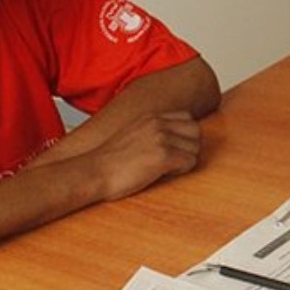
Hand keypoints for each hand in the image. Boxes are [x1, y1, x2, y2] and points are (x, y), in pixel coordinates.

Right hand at [78, 111, 202, 199]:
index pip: (187, 117)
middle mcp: (158, 124)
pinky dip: (182, 170)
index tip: (176, 147)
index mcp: (150, 117)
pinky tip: (165, 173)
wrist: (93, 172)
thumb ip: (151, 131)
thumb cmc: (109, 160)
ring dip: (186, 160)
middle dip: (191, 147)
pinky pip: (190, 161)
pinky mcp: (163, 156)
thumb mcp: (131, 134)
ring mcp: (161, 139)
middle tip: (176, 159)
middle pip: (196, 131)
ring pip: (195, 148)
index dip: (185, 135)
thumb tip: (171, 140)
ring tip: (167, 167)